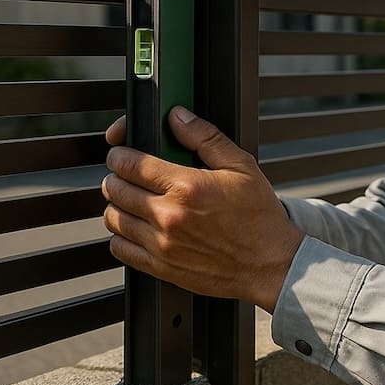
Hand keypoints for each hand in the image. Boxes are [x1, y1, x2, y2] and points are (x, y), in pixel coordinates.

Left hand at [101, 107, 303, 311]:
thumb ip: (205, 137)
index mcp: (187, 187)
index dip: (119, 153)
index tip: (122, 153)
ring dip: (118, 205)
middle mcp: (169, 216)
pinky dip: (121, 236)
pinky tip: (137, 228)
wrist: (271, 265)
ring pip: (113, 219)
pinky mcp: (161, 267)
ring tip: (132, 200)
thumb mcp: (241, 166)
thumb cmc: (259, 217)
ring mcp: (162, 244)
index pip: (129, 163)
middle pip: (115, 189)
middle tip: (127, 174)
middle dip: (116, 176)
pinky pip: (120, 249)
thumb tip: (178, 117)